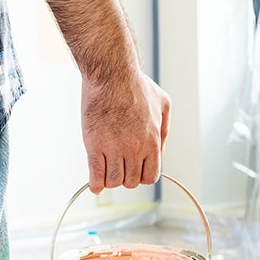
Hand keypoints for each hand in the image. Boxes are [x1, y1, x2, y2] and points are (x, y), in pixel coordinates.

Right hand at [80, 71, 169, 192]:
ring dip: (110, 180)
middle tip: (117, 166)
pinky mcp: (94, 146)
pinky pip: (96, 177)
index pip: (150, 177)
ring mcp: (114, 149)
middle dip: (125, 177)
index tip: (134, 169)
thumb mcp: (163, 104)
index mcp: (152, 141)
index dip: (142, 176)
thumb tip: (160, 153)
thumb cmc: (135, 85)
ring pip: (114, 182)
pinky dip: (95, 185)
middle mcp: (135, 149)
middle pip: (131, 182)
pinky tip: (95, 183)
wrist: (111, 74)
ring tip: (106, 169)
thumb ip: (164, 131)